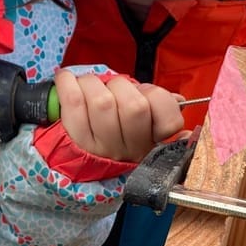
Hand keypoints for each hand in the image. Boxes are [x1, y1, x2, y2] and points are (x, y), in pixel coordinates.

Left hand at [52, 71, 185, 162]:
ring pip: (103, 101)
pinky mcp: (74, 140)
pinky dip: (68, 83)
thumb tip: (180, 101)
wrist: (73, 165)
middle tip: (109, 86)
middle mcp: (129, 149)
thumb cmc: (112, 133)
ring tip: (86, 84)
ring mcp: (101, 148)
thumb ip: (156, 107)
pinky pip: (74, 102)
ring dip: (92, 83)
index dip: (157, 97)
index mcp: (150, 141)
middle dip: (119, 85)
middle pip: (134, 106)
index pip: (169, 118)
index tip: (142, 94)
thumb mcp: (140, 124)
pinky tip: (66, 80)